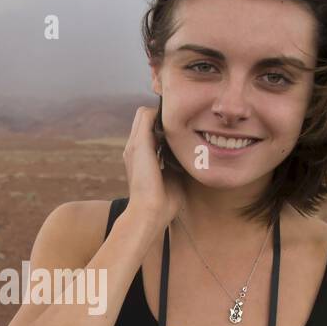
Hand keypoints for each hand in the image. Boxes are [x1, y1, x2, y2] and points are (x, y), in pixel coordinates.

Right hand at [122, 106, 183, 234]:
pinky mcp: (139, 144)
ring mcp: (134, 145)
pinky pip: (146, 115)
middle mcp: (134, 148)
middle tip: (184, 121)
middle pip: (145, 118)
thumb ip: (177, 162)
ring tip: (180, 120)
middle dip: (164, 117)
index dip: (163, 125)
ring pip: (144, 113)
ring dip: (162, 115)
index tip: (182, 129)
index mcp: (140, 157)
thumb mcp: (173, 176)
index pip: (148, 129)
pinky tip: (176, 122)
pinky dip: (160, 114)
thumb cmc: (164, 201)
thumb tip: (193, 153)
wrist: (150, 212)